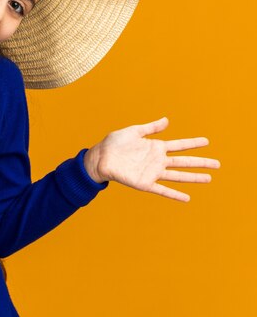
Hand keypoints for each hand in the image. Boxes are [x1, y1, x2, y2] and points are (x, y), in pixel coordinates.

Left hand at [83, 117, 220, 201]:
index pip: (179, 145)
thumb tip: (167, 120)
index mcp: (155, 146)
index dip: (192, 143)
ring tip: (209, 178)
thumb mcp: (133, 132)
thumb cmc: (114, 144)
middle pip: (184, 161)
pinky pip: (163, 190)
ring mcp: (152, 172)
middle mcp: (157, 160)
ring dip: (193, 178)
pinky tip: (187, 198)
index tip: (207, 141)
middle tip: (218, 164)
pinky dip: (174, 194)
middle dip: (200, 162)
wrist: (100, 157)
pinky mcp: (145, 183)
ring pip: (178, 176)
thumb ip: (150, 128)